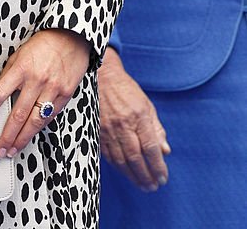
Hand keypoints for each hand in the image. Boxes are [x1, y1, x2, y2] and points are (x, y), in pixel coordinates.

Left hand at [0, 28, 91, 157]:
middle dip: (6, 136)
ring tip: (12, 150)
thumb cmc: (43, 44)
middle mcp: (36, 80)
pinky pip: (49, 117)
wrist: (71, 37)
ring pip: (34, 122)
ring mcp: (52, 89)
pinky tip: (30, 136)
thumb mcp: (19, 54)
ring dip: (21, 139)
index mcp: (21, 69)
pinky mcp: (65, 95)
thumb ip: (9, 75)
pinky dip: (38, 128)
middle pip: (17, 115)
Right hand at [98, 46, 169, 190]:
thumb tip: (165, 151)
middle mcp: (123, 124)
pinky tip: (126, 173)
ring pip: (121, 160)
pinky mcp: (97, 131)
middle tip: (153, 186)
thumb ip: (157, 129)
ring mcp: (108, 129)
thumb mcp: (147, 105)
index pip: (150, 148)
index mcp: (139, 116)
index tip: (163, 178)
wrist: (102, 77)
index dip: (158, 166)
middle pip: (136, 158)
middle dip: (146, 176)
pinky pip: (108, 155)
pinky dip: (119, 168)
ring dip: (133, 176)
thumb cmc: (127, 91)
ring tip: (142, 185)